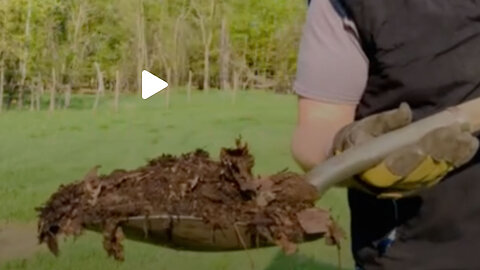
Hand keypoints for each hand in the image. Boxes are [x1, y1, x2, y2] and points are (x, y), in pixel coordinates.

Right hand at [332, 103, 478, 198]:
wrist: (345, 165)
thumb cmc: (353, 143)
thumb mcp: (361, 128)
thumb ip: (383, 121)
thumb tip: (405, 110)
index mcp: (373, 170)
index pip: (404, 162)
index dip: (425, 148)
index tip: (443, 132)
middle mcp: (390, 184)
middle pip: (423, 170)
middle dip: (444, 152)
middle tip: (463, 134)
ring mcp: (403, 188)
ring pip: (432, 175)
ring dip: (453, 158)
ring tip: (469, 141)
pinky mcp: (413, 187)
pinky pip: (435, 176)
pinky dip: (452, 164)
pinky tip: (466, 150)